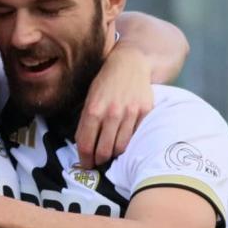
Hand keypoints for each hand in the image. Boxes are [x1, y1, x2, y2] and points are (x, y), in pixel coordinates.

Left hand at [75, 44, 153, 167]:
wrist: (130, 63)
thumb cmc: (106, 81)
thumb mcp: (90, 97)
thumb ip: (87, 120)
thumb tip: (83, 144)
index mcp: (93, 109)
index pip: (86, 143)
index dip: (84, 158)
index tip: (85, 164)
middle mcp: (112, 113)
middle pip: (104, 150)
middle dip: (98, 161)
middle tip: (97, 163)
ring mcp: (130, 113)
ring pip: (120, 147)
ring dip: (113, 155)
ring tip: (109, 155)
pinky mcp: (144, 112)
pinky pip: (134, 136)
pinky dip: (127, 142)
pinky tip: (122, 141)